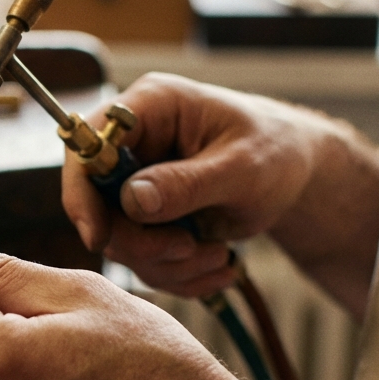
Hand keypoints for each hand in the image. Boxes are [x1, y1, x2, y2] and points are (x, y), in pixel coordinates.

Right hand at [62, 73, 335, 296]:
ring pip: (119, 239)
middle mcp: (134, 143)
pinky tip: (218, 265)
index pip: (88, 145)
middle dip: (139, 240)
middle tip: (187, 251)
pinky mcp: (147, 217)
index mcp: (150, 106)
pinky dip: (179, 273)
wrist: (296, 173)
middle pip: (96, 202)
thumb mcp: (243, 167)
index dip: (82, 191)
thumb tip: (132, 200)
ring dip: (167, 261)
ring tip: (219, 256)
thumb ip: (187, 183)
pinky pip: (143, 258)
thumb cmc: (276, 151)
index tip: (99, 237)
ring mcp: (137, 182)